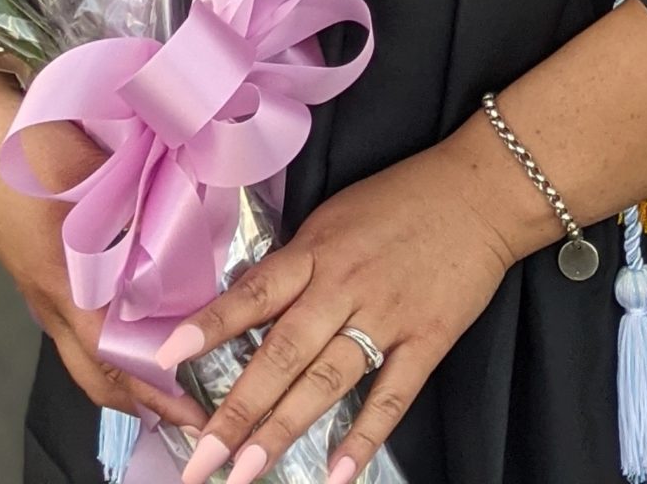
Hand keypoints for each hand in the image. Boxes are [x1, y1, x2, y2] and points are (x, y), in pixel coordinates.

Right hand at [0, 0, 207, 438]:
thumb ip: (141, 190)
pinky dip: (108, 330)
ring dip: (125, 366)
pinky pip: (75, 314)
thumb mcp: (90, 165)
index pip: (116, 359)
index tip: (199, 408)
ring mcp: (38, 279)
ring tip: (172, 366)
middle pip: (96, 372)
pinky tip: (136, 308)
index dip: (159, 389)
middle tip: (192, 403)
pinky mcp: (35, 260)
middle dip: (142, 398)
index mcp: (63, 279)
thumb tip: (197, 206)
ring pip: (83, 347)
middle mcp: (49, 292)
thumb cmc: (20, 139)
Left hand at [157, 129, 525, 482]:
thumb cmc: (403, 198)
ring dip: (284, 430)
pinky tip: (337, 473)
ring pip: (325, 382)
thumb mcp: (337, 216)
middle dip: (237, 411)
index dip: (210, 326)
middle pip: (281, 354)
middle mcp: (344, 286)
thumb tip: (252, 308)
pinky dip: (363, 437)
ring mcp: (386, 316)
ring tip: (246, 473)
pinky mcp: (427, 340)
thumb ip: (298, 263)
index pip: (253, 293)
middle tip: (200, 458)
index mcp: (317, 251)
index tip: (166, 357)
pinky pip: (391, 396)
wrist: (480, 191)